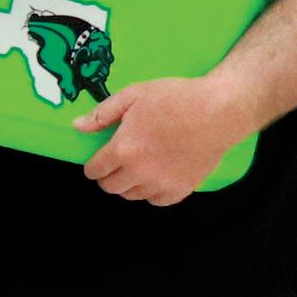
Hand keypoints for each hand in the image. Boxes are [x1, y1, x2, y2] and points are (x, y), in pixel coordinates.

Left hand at [76, 72, 253, 204]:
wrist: (219, 110)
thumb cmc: (176, 98)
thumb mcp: (133, 96)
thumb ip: (102, 114)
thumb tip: (77, 127)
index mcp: (123, 150)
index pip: (94, 171)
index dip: (93, 165)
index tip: (99, 160)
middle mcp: (139, 172)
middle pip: (110, 187)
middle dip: (108, 176)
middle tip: (118, 163)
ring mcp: (162, 183)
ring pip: (132, 196)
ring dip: (129, 185)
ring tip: (138, 168)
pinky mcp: (183, 189)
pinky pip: (157, 201)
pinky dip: (152, 193)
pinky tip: (156, 178)